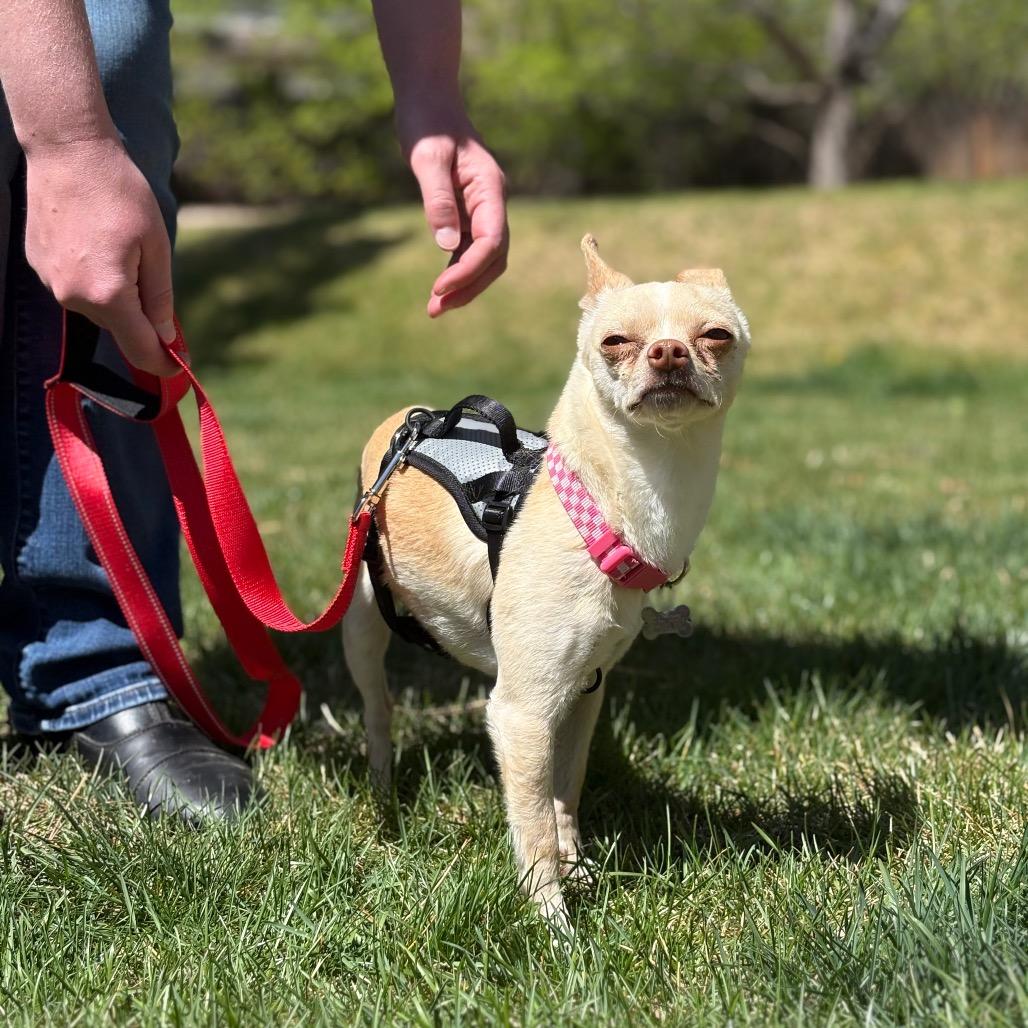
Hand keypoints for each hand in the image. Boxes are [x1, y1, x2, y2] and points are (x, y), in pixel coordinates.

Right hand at [24, 135, 178, 375]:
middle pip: (119, 328)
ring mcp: (51, 283)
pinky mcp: (39, 267)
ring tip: (120, 245)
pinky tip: (98, 241)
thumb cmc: (120, 192)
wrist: (67, 150)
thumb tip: (166, 338)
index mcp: (108, 294)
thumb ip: (160, 298)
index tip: (180, 368)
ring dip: (118, 295)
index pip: (139, 348)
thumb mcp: (156, 246)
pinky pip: (77, 288)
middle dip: (142, 317)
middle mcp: (73, 296)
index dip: (163, 363)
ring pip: (98, 308)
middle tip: (152, 273)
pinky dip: (95, 278)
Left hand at [398, 109, 508, 317]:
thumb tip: (447, 245)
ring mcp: (483, 210)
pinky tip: (439, 288)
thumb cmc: (427, 122)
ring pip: (483, 259)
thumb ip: (438, 200)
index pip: (491, 242)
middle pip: (493, 258)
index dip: (469, 270)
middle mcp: (493, 203)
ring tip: (434, 308)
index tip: (440, 288)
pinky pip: (469, 250)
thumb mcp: (426, 157)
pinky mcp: (468, 213)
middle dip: (468, 286)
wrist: (429, 102)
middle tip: (436, 309)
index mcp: (491, 189)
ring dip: (463, 284)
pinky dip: (456, 270)